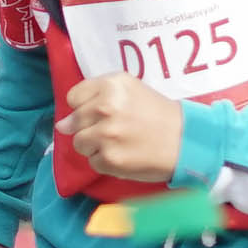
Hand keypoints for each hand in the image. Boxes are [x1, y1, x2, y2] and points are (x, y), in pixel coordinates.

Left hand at [61, 70, 183, 183]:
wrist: (186, 140)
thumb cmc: (157, 113)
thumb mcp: (130, 89)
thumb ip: (95, 96)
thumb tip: (61, 124)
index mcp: (111, 85)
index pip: (73, 98)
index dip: (84, 107)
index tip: (100, 113)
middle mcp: (106, 107)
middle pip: (73, 122)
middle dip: (88, 128)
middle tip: (112, 131)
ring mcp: (106, 134)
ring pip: (79, 143)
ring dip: (95, 146)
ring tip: (118, 143)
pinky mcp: (110, 159)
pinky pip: (93, 162)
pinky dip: (105, 162)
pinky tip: (124, 155)